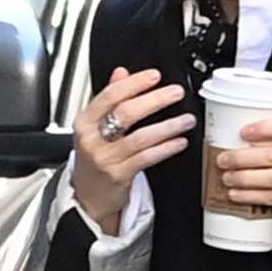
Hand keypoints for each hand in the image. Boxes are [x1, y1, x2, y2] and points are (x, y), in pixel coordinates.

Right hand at [73, 67, 195, 230]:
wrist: (88, 198)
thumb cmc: (94, 160)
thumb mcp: (94, 128)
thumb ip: (108, 99)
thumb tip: (122, 72)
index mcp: (84, 122)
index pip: (110, 96)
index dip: (134, 84)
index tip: (154, 76)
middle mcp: (92, 139)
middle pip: (126, 113)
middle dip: (155, 100)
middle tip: (176, 93)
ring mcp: (105, 159)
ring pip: (140, 137)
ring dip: (168, 126)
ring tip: (186, 119)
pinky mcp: (119, 176)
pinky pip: (146, 158)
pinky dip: (166, 148)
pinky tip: (179, 142)